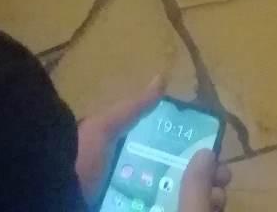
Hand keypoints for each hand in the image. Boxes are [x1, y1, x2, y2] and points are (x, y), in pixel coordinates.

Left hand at [75, 84, 230, 211]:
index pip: (170, 161)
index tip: (216, 159)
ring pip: (176, 205)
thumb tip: (161, 78)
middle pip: (179, 186)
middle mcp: (133, 190)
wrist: (52, 194)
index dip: (195, 160)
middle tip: (223, 185)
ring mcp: (132, 208)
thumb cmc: (79, 161)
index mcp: (128, 165)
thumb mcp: (101, 130)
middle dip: (205, 185)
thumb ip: (130, 109)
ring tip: (217, 201)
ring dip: (200, 202)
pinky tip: (200, 210)